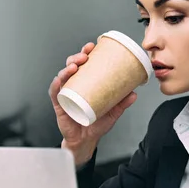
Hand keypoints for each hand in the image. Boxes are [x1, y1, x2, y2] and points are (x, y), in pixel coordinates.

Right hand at [48, 42, 136, 165]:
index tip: (92, 46)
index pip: (83, 65)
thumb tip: (134, 93)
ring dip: (67, 68)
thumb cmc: (96, 125)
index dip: (85, 53)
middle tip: (85, 55)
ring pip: (62, 77)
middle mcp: (74, 87)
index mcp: (85, 84)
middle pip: (71, 67)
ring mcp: (65, 95)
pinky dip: (56, 85)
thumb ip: (122, 103)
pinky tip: (59, 80)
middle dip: (76, 57)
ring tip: (75, 66)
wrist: (86, 141)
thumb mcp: (112, 112)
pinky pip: (55, 93)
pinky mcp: (59, 106)